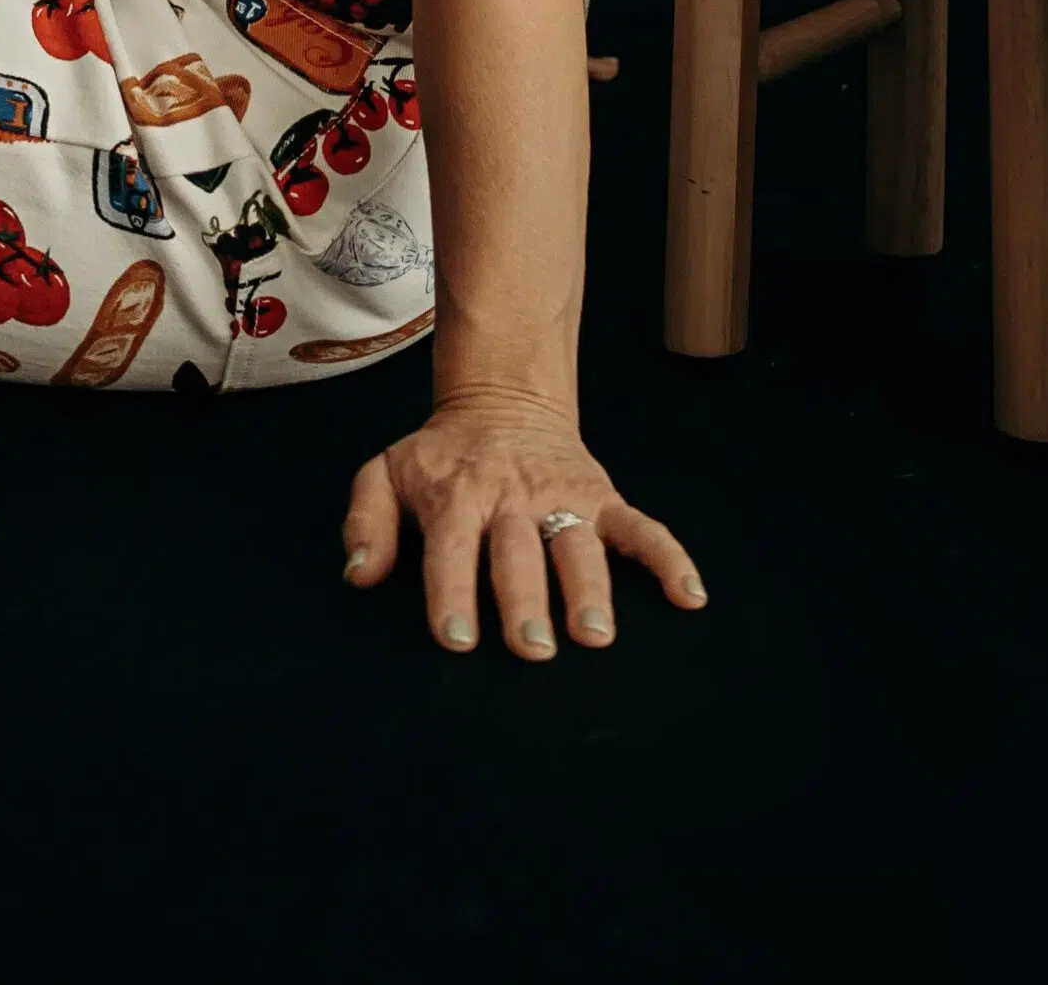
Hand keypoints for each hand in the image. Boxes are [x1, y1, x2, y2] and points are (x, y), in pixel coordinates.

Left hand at [340, 386, 705, 659]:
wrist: (503, 400)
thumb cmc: (441, 456)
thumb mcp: (387, 471)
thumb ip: (367, 520)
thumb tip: (358, 576)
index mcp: (457, 497)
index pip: (451, 550)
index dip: (452, 593)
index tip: (457, 639)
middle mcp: (512, 499)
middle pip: (519, 554)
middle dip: (525, 600)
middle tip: (532, 647)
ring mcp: (562, 498)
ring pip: (579, 545)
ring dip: (589, 588)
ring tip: (595, 634)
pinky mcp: (602, 498)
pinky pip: (641, 528)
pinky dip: (669, 558)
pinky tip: (689, 595)